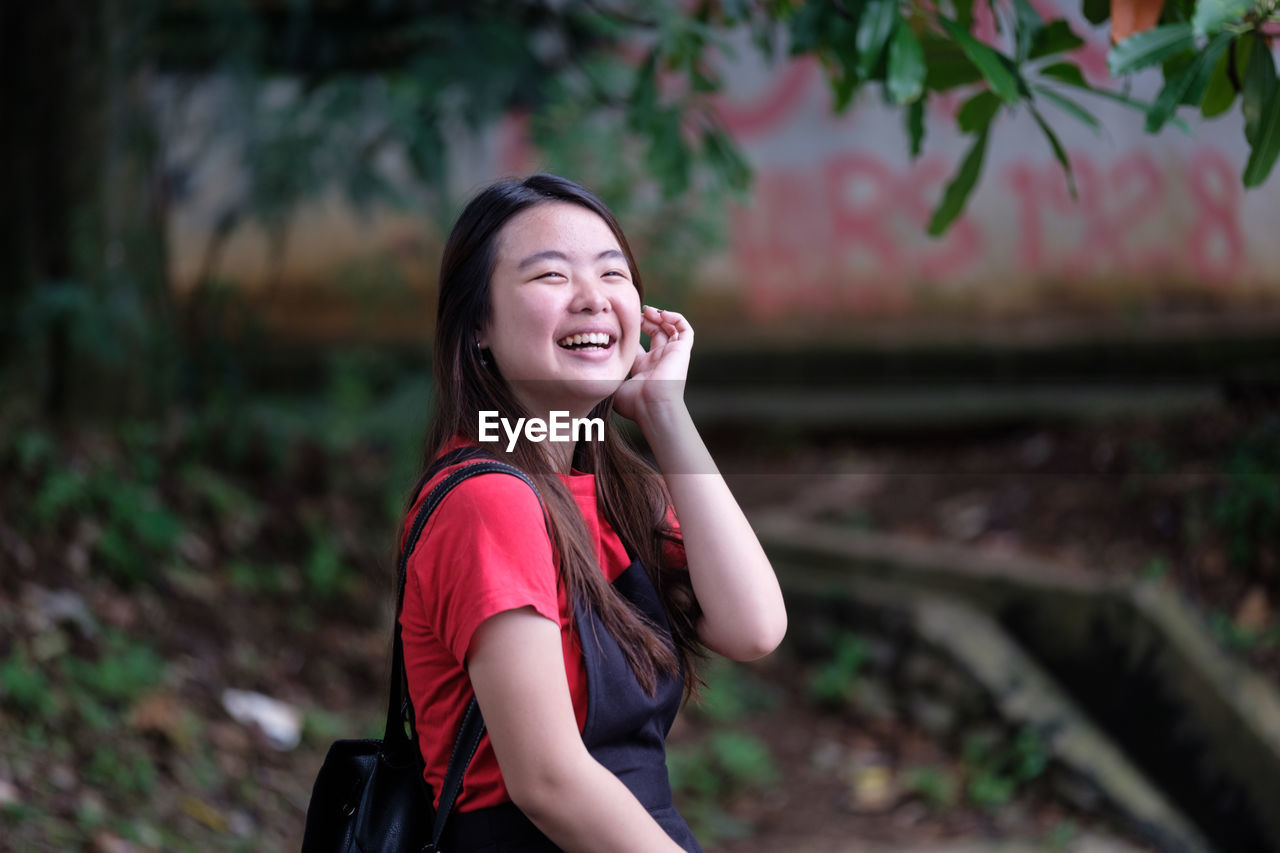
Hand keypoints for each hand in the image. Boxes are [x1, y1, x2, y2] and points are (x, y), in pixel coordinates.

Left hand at [613, 305, 691, 423]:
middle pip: (656, 333)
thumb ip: (606, 374)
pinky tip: (661, 314)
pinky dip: (676, 318)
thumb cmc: (634, 402)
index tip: (622, 322)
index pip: (640, 345)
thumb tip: (591, 369)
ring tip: (648, 311)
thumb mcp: (614, 385)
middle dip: (647, 321)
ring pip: (671, 329)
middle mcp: (659, 360)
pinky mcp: (682, 351)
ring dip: (660, 317)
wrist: (653, 407)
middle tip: (637, 313)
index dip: (632, 331)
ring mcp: (671, 355)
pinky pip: (685, 330)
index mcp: (643, 368)